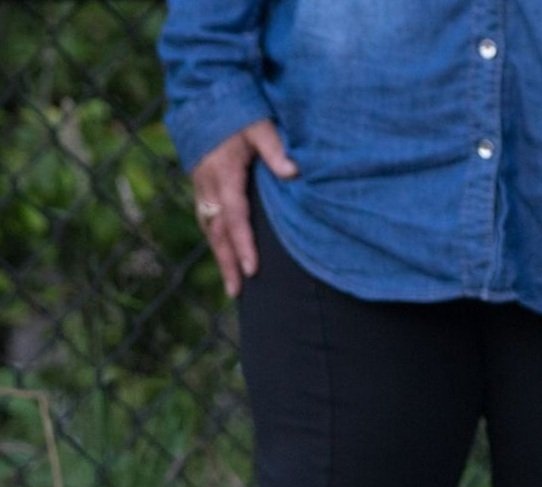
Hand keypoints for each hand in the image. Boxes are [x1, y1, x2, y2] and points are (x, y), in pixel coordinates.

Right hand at [191, 119, 297, 296]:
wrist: (205, 94)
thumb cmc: (239, 110)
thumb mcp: (259, 124)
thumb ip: (275, 148)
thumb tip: (294, 172)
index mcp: (223, 172)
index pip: (235, 216)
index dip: (243, 244)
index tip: (252, 269)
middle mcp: (208, 183)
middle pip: (217, 230)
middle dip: (227, 262)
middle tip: (237, 292)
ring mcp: (202, 184)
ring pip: (210, 227)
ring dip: (220, 256)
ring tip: (233, 285)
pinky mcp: (202, 184)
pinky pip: (207, 218)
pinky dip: (217, 239)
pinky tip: (226, 256)